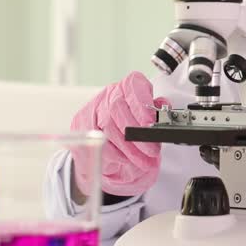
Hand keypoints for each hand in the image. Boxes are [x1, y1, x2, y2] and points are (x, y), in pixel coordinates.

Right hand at [70, 71, 168, 196]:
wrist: (105, 144)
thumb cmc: (130, 127)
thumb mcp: (147, 117)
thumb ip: (156, 111)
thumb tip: (164, 109)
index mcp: (127, 87)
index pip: (133, 84)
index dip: (142, 103)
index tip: (150, 123)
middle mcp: (109, 95)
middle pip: (118, 108)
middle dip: (137, 133)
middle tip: (152, 150)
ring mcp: (93, 110)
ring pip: (108, 126)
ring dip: (129, 148)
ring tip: (144, 160)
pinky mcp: (81, 126)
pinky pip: (98, 140)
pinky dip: (116, 154)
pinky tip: (127, 161)